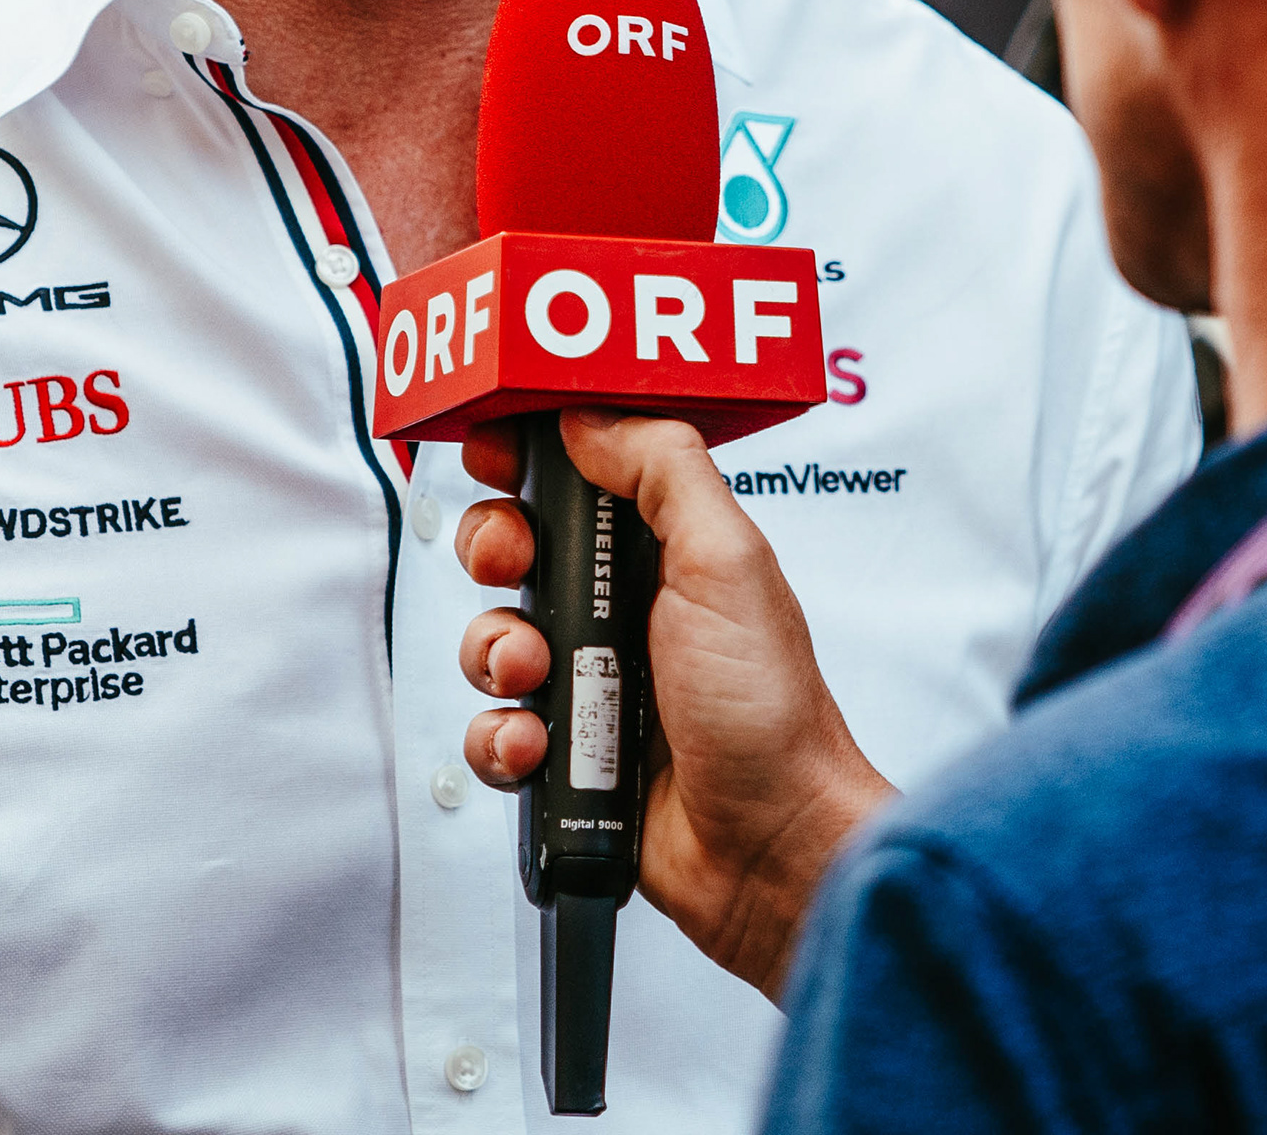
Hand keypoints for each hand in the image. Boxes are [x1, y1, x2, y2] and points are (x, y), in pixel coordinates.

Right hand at [456, 411, 894, 1000]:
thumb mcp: (727, 561)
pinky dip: (501, 737)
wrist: (772, 850)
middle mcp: (627, 609)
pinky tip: (538, 747)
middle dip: (498, 549)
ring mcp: (593, 684)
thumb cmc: (771, 713)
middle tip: (514, 563)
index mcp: (669, 549)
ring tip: (539, 674)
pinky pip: (493, 730)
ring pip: (494, 639)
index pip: (580, 474)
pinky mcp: (568, 756)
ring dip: (497, 651)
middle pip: (519, 548)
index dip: (528, 457)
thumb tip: (590, 416)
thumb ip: (663, 470)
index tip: (494, 451)